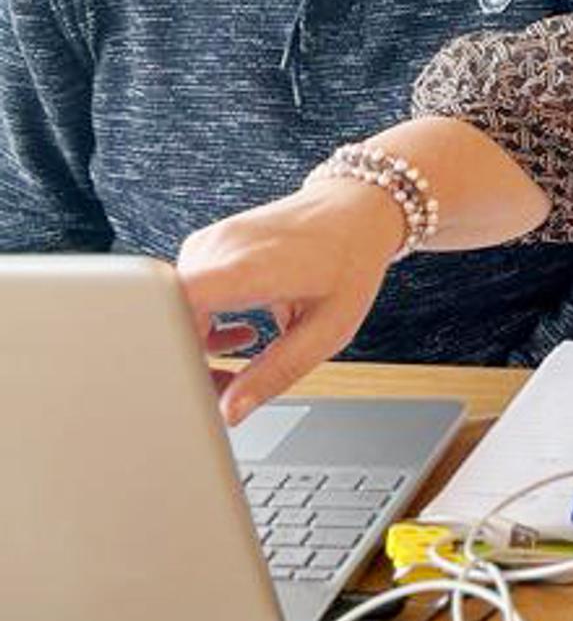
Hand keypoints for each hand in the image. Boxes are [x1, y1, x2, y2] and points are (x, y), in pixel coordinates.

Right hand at [177, 179, 406, 423]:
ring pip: (174, 309)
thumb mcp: (326, 329)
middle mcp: (216, 248)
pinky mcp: (210, 245)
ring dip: (198, 346)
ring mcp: (210, 242)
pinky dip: (204, 324)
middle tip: (228, 390)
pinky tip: (241, 333)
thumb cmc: (351, 260)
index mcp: (244, 267)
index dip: (172, 356)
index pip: (169, 310)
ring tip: (242, 362)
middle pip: (167, 319)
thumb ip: (275, 373)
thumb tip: (231, 412)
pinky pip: (187, 293)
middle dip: (190, 365)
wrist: (359, 208)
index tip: (197, 387)